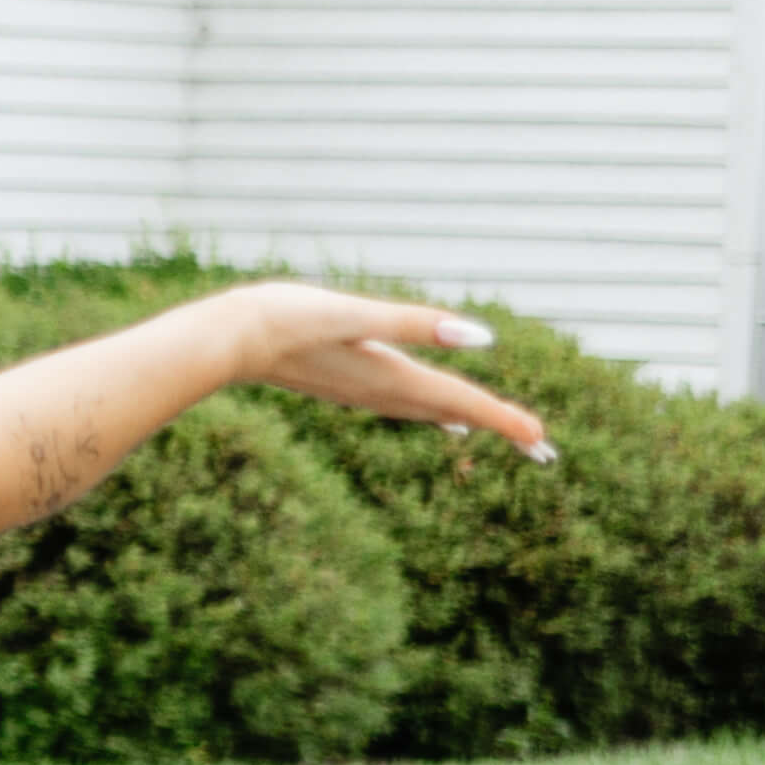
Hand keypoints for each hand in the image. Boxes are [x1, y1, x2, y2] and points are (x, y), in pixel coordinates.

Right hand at [212, 284, 541, 454]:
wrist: (221, 340)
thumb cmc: (282, 319)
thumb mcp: (353, 314)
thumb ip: (415, 324)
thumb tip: (480, 338)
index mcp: (391, 377)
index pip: (461, 402)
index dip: (504, 419)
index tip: (543, 441)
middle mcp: (381, 392)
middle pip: (454, 414)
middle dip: (500, 428)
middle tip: (543, 450)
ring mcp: (363, 391)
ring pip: (433, 412)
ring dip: (472, 421)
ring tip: (506, 433)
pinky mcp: (348, 384)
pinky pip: (409, 405)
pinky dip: (438, 411)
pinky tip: (442, 414)